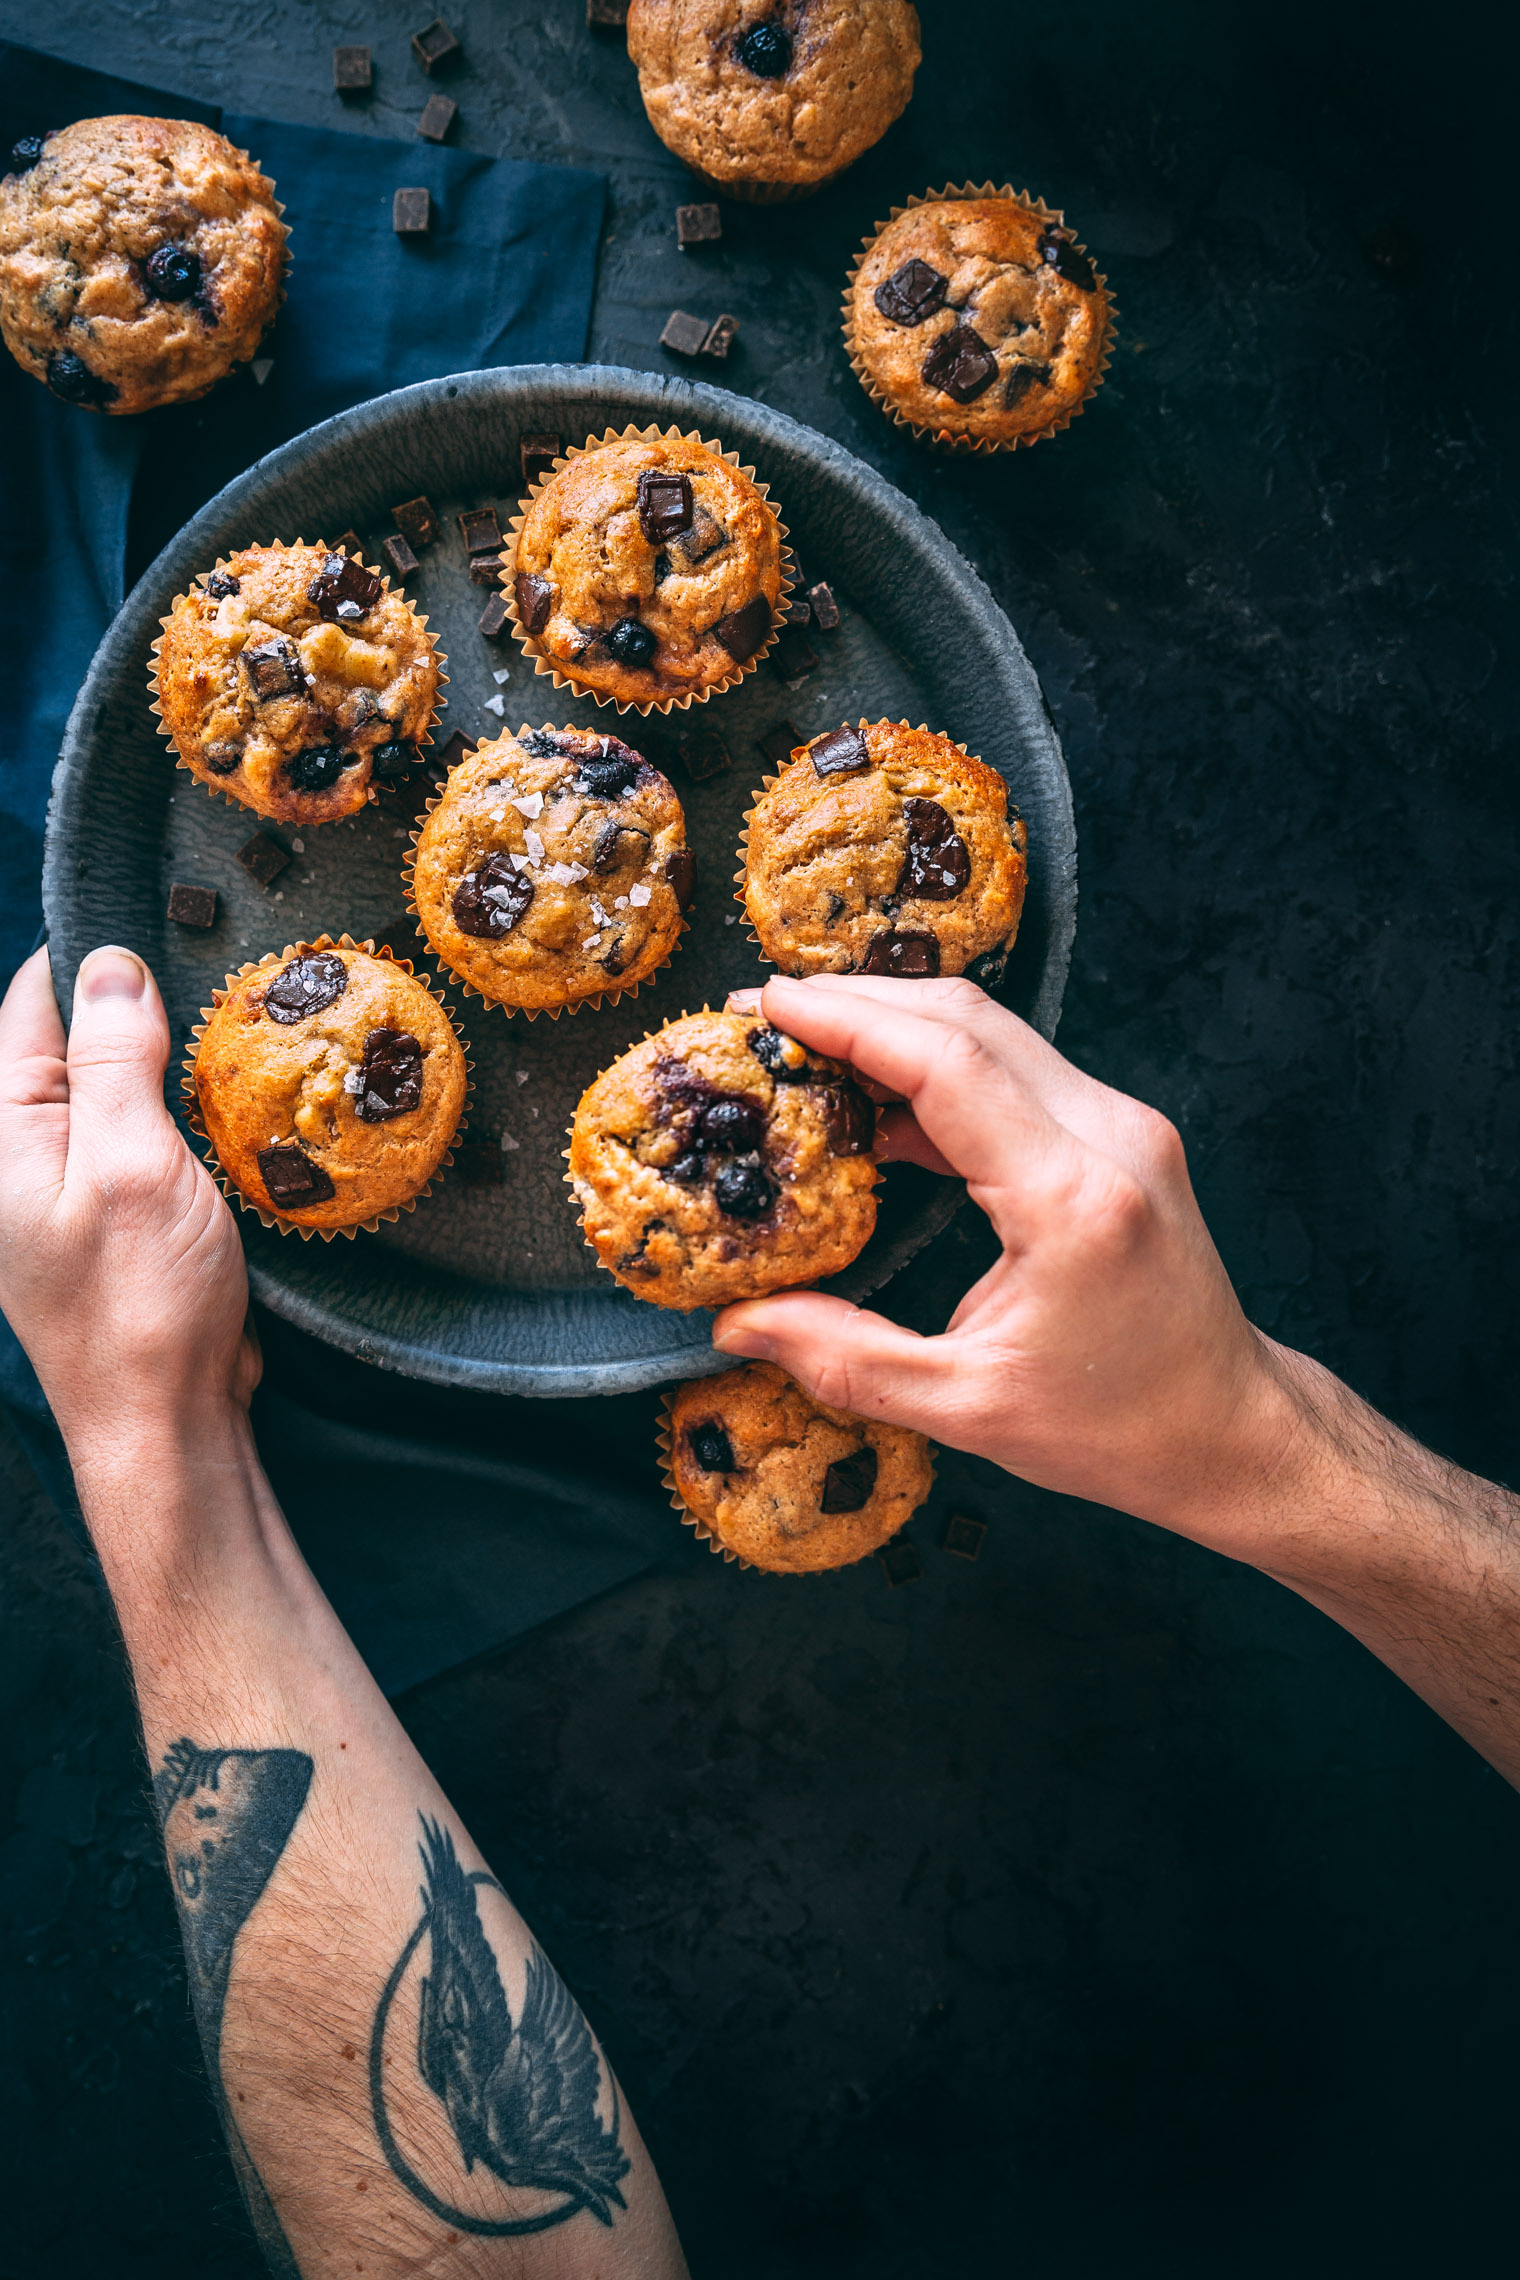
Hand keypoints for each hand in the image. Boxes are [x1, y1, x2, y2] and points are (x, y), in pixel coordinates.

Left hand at [0, 947, 255, 1454]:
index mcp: (1, 1130)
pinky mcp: (112, 1212)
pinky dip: (188, 1119)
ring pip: (121, 1086)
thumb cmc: (141, 1303)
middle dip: (150, 1015)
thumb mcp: (132, 1164)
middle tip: (230, 993)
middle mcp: (20, 1151)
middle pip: (79, 1040)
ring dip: (177, 1070)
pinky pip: (144, 1135)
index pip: (36, 1001)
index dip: (104, 961)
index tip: (180, 931)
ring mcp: (65, 1184)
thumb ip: (113, 1059)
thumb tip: (110, 962)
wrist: (164, 1422)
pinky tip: (237, 1115)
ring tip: (245, 1045)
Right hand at [716, 975, 1309, 1551]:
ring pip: (995, 1035)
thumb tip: (737, 1325)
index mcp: (1073, 1199)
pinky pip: (1017, 1072)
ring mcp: (1123, 1127)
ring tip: (805, 1049)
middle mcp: (1109, 1138)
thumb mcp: (967, 1409)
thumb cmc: (1118, 1427)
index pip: (948, 1063)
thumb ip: (846, 1361)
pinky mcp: (1120, 1135)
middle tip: (764, 1016)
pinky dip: (939, 1070)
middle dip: (858, 1001)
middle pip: (969, 1021)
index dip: (849, 1020)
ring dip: (898, 1028)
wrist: (1233, 1429)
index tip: (767, 1005)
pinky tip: (875, 1106)